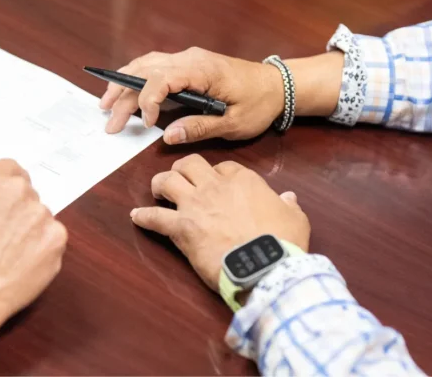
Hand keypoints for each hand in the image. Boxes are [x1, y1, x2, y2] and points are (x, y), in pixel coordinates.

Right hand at [0, 160, 67, 352]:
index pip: (10, 169)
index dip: (5, 186)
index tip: (3, 200)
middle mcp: (20, 192)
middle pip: (26, 193)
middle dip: (17, 208)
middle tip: (2, 233)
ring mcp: (42, 215)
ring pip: (40, 216)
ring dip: (30, 228)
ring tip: (10, 253)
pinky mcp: (57, 239)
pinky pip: (52, 237)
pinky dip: (42, 248)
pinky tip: (23, 262)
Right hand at [100, 47, 343, 144]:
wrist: (278, 85)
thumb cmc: (259, 103)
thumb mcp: (234, 123)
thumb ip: (200, 127)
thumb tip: (168, 135)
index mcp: (202, 70)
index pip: (162, 79)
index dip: (148, 101)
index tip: (146, 124)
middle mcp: (191, 58)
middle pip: (146, 70)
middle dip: (123, 94)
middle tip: (108, 120)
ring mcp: (188, 58)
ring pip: (146, 64)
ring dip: (124, 83)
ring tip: (106, 103)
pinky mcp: (188, 64)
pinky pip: (155, 65)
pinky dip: (137, 78)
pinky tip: (126, 91)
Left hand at [130, 155, 310, 289]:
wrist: (264, 266)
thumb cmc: (282, 242)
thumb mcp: (295, 219)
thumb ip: (287, 205)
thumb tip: (288, 198)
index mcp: (242, 180)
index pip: (224, 167)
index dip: (217, 174)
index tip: (217, 184)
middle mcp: (214, 186)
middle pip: (189, 164)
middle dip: (182, 169)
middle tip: (181, 179)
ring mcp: (195, 205)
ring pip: (167, 180)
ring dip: (160, 184)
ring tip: (158, 191)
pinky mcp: (181, 229)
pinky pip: (155, 218)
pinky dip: (144, 217)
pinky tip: (136, 217)